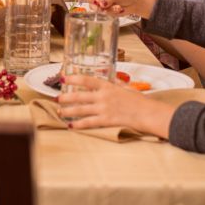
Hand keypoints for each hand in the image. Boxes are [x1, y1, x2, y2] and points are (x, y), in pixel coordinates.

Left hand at [57, 75, 174, 136]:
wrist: (147, 113)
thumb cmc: (140, 101)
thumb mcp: (126, 88)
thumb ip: (116, 85)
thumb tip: (111, 81)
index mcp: (108, 86)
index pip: (86, 80)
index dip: (73, 78)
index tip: (63, 78)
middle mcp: (103, 96)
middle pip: (79, 96)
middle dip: (66, 97)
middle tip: (56, 98)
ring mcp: (103, 109)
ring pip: (80, 109)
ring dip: (68, 111)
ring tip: (59, 112)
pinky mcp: (106, 120)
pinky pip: (88, 123)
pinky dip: (78, 124)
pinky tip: (71, 126)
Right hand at [81, 0, 156, 17]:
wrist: (137, 1)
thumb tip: (101, 4)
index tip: (96, 2)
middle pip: (91, 4)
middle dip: (99, 7)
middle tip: (104, 7)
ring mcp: (104, 4)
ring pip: (99, 11)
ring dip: (109, 10)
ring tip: (118, 7)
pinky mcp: (108, 11)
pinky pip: (106, 15)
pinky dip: (114, 13)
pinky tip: (120, 9)